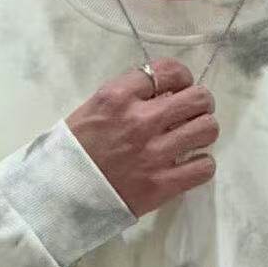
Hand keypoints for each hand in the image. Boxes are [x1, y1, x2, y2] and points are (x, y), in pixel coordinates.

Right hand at [66, 57, 219, 217]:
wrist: (59, 195)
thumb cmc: (74, 150)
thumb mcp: (93, 109)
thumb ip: (128, 97)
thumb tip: (165, 94)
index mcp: (118, 96)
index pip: (169, 71)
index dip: (182, 77)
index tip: (180, 87)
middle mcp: (140, 120)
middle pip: (198, 98)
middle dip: (201, 103)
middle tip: (194, 112)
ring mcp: (153, 154)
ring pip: (207, 129)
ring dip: (204, 131)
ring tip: (192, 138)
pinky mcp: (161, 185)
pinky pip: (204, 167)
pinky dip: (202, 164)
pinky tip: (190, 164)